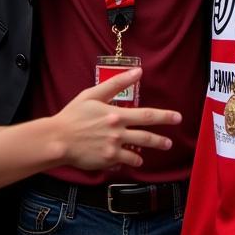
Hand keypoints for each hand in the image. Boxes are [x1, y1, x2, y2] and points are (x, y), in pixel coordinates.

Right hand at [53, 69, 180, 170]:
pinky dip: (127, 161)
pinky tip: (127, 158)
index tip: (177, 117)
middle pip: (146, 137)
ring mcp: (113, 149)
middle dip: (160, 140)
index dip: (164, 116)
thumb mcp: (93, 94)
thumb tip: (138, 71)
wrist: (58, 139)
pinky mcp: (106, 162)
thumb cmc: (73, 115)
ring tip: (150, 152)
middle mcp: (118, 133)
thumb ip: (116, 83)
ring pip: (137, 153)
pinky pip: (123, 163)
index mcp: (116, 115)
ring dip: (146, 152)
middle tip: (169, 143)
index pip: (146, 115)